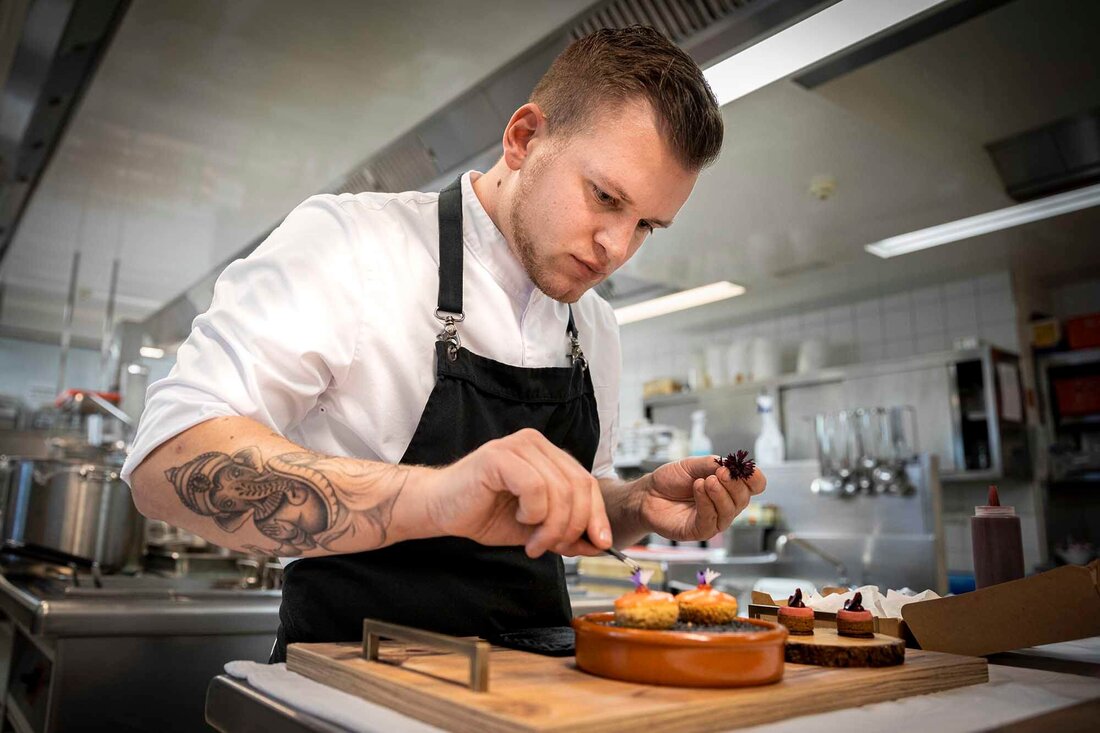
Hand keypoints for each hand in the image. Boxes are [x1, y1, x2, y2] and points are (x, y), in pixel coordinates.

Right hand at [423, 428, 611, 557]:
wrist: (440, 510)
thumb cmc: (484, 514)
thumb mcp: (535, 529)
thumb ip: (565, 532)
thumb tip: (598, 544)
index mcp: (548, 455)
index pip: (586, 482)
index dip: (597, 515)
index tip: (600, 544)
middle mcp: (536, 443)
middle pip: (578, 485)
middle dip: (572, 526)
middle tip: (552, 548)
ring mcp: (517, 446)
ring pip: (559, 489)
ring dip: (551, 526)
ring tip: (533, 542)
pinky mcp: (499, 456)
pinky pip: (535, 487)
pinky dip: (533, 512)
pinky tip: (519, 518)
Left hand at [638, 456, 765, 540]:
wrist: (648, 493)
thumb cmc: (671, 480)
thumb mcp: (693, 465)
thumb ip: (713, 463)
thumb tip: (729, 465)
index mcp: (729, 488)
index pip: (754, 487)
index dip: (755, 479)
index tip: (746, 469)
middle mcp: (725, 506)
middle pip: (744, 499)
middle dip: (734, 484)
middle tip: (719, 473)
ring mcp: (714, 520)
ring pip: (729, 511)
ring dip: (719, 494)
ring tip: (705, 481)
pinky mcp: (699, 531)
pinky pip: (710, 520)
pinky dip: (706, 503)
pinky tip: (698, 489)